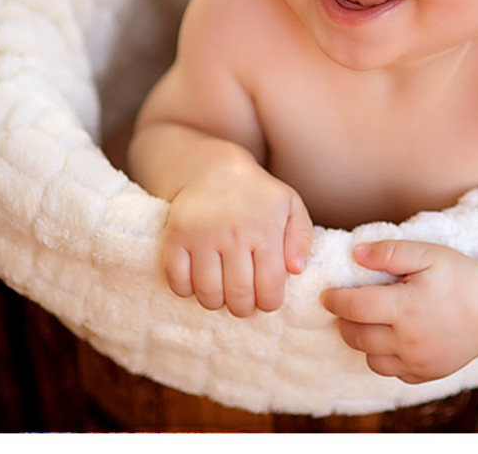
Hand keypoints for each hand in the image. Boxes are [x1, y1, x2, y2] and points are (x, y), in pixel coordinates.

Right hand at [163, 158, 313, 316]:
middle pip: (238, 295)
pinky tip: (198, 281)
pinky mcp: (176, 235)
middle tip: (244, 301)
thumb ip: (301, 238)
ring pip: (208, 293)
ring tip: (222, 293)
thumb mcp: (290, 207)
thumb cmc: (258, 195)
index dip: (270, 303)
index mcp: (266, 229)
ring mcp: (202, 235)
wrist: (215, 169)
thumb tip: (296, 269)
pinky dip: (187, 290)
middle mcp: (234, 233)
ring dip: (216, 302)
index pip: (270, 287)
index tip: (266, 300)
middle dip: (243, 308)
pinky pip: (177, 280)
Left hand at [321, 240, 477, 383]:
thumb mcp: (427, 253)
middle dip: (345, 320)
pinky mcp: (425, 374)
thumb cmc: (460, 276)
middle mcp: (408, 340)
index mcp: (405, 308)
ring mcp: (417, 361)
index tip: (327, 294)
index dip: (334, 300)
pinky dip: (384, 357)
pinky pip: (391, 371)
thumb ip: (389, 252)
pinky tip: (391, 338)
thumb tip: (356, 254)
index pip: (354, 307)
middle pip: (356, 335)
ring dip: (363, 340)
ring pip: (370, 358)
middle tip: (348, 306)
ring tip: (371, 322)